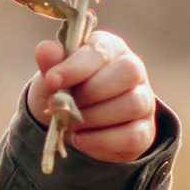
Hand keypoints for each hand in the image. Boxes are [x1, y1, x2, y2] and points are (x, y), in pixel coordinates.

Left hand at [29, 28, 157, 164]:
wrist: (71, 123)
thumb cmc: (65, 89)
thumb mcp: (53, 74)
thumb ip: (50, 62)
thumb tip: (45, 50)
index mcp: (110, 48)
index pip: (101, 51)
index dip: (76, 66)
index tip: (51, 80)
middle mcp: (134, 70)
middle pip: (128, 72)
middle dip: (90, 92)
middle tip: (64, 106)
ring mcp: (144, 100)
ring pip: (133, 104)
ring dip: (95, 117)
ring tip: (70, 124)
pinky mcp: (144, 130)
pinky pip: (133, 135)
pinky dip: (101, 140)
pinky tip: (80, 140)